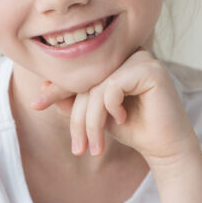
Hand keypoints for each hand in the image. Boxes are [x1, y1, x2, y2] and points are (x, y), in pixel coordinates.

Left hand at [31, 48, 200, 166]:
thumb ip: (74, 102)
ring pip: (97, 86)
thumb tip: (44, 90)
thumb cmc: (133, 129)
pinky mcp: (150, 68)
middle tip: (77, 147)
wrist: (164, 148)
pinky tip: (122, 119)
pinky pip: (113, 86)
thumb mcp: (97, 116)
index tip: (36, 103)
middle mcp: (126, 54)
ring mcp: (140, 57)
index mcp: (115, 60)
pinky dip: (111, 107)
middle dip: (76, 117)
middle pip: (86, 81)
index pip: (79, 72)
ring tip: (95, 145)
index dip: (57, 89)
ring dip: (91, 120)